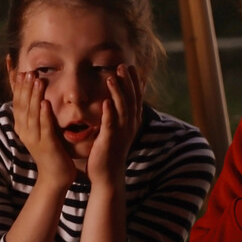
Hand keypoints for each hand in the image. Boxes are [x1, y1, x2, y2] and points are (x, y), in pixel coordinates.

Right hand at [11, 67, 75, 185]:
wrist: (55, 176)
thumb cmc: (50, 151)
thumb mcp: (40, 131)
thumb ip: (37, 115)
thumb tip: (36, 98)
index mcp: (22, 127)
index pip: (18, 103)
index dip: (19, 87)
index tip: (21, 71)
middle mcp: (25, 132)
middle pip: (23, 106)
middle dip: (26, 88)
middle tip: (29, 72)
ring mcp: (35, 139)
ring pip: (33, 114)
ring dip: (34, 96)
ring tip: (37, 81)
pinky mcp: (47, 145)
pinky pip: (45, 127)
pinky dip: (44, 115)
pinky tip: (45, 103)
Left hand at [87, 64, 143, 187]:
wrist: (107, 176)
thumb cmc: (109, 153)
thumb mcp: (116, 132)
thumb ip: (117, 116)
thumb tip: (114, 103)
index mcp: (131, 123)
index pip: (136, 98)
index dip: (134, 82)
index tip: (132, 67)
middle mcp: (129, 126)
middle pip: (131, 100)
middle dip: (128, 82)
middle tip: (124, 65)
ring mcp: (121, 133)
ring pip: (122, 109)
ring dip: (118, 92)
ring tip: (112, 77)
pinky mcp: (109, 141)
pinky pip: (110, 124)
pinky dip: (109, 112)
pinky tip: (105, 102)